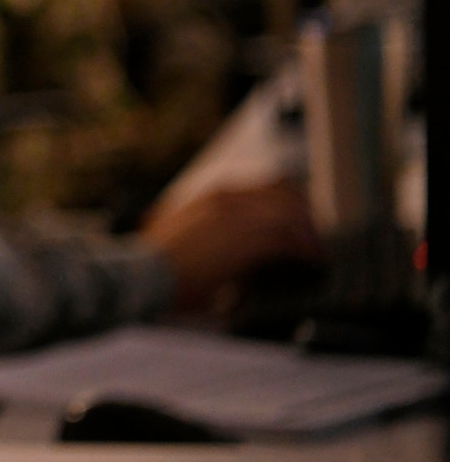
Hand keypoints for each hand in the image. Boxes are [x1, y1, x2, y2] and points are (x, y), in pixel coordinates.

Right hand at [139, 180, 320, 311]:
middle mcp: (229, 199)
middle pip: (287, 196)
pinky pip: (288, 241)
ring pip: (291, 217)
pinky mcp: (244, 242)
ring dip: (309, 236)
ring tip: (316, 254)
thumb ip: (213, 227)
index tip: (302, 220)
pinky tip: (310, 263)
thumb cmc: (159, 262)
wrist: (144, 274)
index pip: (269, 187)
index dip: (292, 203)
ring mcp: (237, 218)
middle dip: (306, 217)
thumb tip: (235, 244)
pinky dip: (304, 252)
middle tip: (315, 238)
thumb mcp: (186, 232)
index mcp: (215, 195)